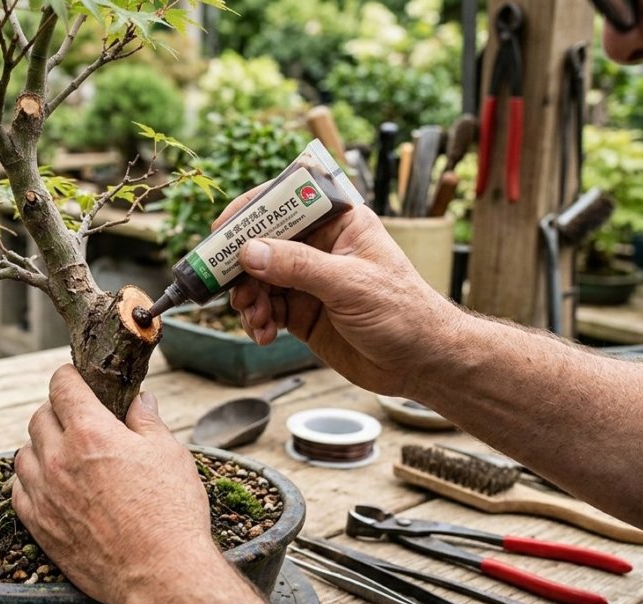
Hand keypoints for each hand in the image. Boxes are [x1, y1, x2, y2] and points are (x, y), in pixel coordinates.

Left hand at [12, 365, 213, 603]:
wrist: (159, 575)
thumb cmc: (171, 512)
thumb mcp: (169, 454)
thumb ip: (147, 421)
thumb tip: (140, 400)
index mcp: (91, 432)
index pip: (62, 386)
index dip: (69, 376)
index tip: (76, 378)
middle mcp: (59, 459)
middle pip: (39, 417)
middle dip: (57, 411)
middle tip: (78, 419)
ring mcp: (44, 494)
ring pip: (23, 453)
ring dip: (40, 445)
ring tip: (64, 452)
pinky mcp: (39, 526)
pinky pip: (18, 490)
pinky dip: (30, 480)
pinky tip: (50, 483)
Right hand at [216, 192, 460, 396]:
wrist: (421, 363)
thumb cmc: (404, 313)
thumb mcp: (350, 284)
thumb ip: (298, 266)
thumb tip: (249, 251)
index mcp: (339, 222)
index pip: (285, 201)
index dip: (250, 212)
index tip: (221, 231)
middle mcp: (319, 246)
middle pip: (262, 243)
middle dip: (241, 267)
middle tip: (229, 288)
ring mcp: (308, 280)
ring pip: (257, 279)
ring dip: (247, 298)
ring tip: (256, 319)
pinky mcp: (301, 311)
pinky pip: (264, 308)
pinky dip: (256, 320)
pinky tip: (264, 334)